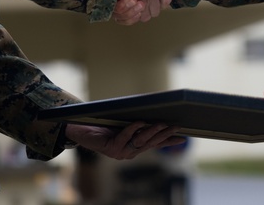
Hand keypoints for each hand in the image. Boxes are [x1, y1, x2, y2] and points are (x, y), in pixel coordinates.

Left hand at [65, 122, 183, 159]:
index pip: (154, 144)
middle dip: (164, 135)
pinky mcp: (111, 148)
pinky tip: (139, 121)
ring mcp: (121, 152)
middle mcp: (129, 152)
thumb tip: (154, 111)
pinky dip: (132, 129)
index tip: (183, 137)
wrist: (80, 130)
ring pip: (140, 141)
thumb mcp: (123, 123)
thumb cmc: (102, 125)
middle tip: (176, 127)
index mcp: (133, 147)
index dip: (168, 141)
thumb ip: (136, 123)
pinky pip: (125, 137)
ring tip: (162, 123)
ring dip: (152, 131)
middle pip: (150, 142)